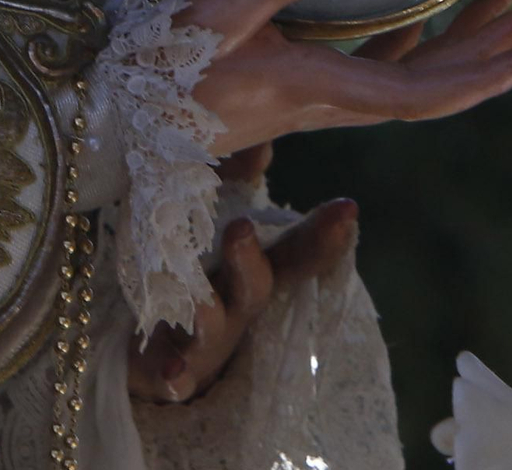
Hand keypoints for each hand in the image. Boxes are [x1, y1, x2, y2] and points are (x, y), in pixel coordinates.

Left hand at [128, 153, 358, 402]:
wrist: (163, 355)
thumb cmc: (203, 276)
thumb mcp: (220, 224)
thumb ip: (238, 178)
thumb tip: (259, 136)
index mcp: (257, 268)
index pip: (296, 249)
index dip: (323, 234)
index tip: (348, 208)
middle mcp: (239, 303)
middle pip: (256, 285)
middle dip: (250, 260)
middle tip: (240, 228)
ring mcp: (208, 340)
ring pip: (215, 326)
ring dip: (209, 312)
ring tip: (201, 302)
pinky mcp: (173, 368)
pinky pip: (175, 374)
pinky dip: (174, 374)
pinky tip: (170, 373)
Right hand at [182, 0, 511, 157]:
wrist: (116, 118)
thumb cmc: (162, 65)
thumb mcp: (223, 10)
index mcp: (316, 88)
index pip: (419, 94)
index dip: (482, 76)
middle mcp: (327, 104)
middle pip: (429, 91)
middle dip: (491, 60)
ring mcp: (315, 101)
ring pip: (406, 82)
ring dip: (459, 50)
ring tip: (506, 12)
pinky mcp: (298, 91)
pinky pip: (372, 74)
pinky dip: (410, 49)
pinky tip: (424, 26)